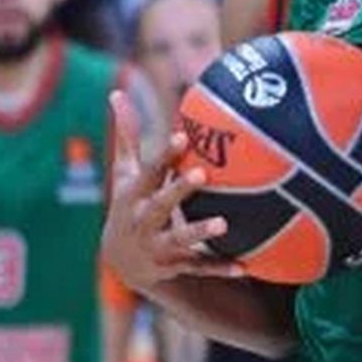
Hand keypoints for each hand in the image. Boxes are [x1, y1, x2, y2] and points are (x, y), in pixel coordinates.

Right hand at [101, 91, 244, 293]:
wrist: (121, 261)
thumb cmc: (130, 203)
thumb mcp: (125, 173)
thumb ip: (127, 136)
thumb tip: (116, 92)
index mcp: (134, 195)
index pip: (149, 173)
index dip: (163, 156)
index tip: (181, 137)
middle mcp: (143, 221)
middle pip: (161, 204)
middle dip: (179, 189)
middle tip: (203, 173)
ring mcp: (158, 246)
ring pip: (179, 240)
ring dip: (200, 231)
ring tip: (224, 223)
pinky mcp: (175, 266)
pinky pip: (198, 269)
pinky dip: (219, 268)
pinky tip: (244, 266)